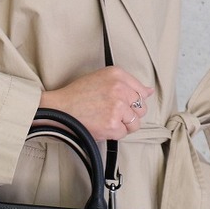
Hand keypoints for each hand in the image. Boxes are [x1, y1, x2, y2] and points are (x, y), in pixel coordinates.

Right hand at [39, 66, 153, 140]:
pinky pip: (123, 133)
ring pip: (135, 123)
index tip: (122, 105)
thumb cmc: (77, 95)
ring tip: (107, 121)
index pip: (141, 91)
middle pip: (141, 108)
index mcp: (117, 74)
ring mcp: (117, 107)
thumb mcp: (101, 78)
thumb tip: (149, 92)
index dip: (133, 102)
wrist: (59, 109)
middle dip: (130, 114)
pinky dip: (113, 133)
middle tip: (112, 114)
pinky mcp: (112, 124)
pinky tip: (101, 126)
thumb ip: (127, 83)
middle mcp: (119, 88)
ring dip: (123, 126)